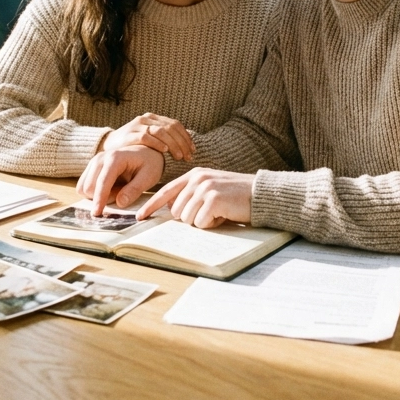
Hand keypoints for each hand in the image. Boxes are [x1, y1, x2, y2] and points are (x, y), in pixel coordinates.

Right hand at [77, 145, 164, 215]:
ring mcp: (94, 161)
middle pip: (89, 187)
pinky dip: (94, 192)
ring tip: (116, 190)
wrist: (147, 152)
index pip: (102, 182)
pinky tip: (109, 188)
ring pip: (83, 187)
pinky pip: (84, 186)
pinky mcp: (91, 167)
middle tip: (121, 194)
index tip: (97, 214)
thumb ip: (135, 189)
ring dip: (96, 195)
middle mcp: (101, 158)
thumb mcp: (149, 177)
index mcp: (115, 158)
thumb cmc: (149, 164)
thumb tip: (119, 203)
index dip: (99, 199)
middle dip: (102, 198)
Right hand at [102, 113, 194, 160]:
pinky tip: (164, 151)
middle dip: (182, 143)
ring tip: (179, 156)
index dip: (186, 137)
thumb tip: (185, 147)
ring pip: (161, 131)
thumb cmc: (133, 146)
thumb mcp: (150, 139)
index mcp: (154, 118)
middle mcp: (146, 118)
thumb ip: (164, 139)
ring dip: (173, 144)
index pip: (175, 124)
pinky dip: (157, 143)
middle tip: (188, 156)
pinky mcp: (129, 134)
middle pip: (170, 128)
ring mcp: (137, 125)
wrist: (108, 146)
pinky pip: (146, 137)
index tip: (193, 150)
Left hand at [137, 168, 254, 228]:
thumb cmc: (235, 195)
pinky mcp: (213, 199)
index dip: (151, 205)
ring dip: (203, 221)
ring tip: (219, 211)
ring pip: (188, 219)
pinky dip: (213, 224)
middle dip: (192, 218)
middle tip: (211, 211)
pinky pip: (202, 222)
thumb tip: (172, 212)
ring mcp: (205, 188)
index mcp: (194, 175)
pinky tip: (224, 214)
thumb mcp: (211, 188)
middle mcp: (197, 179)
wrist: (259, 193)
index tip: (139, 216)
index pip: (166, 192)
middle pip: (177, 211)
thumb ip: (192, 195)